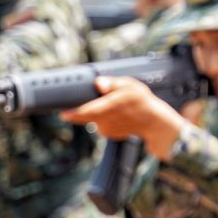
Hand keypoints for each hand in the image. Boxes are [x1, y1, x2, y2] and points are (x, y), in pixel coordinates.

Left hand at [61, 76, 186, 161]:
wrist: (154, 123)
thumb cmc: (143, 101)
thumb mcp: (132, 85)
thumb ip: (114, 83)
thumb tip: (98, 83)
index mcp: (115, 105)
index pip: (90, 111)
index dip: (75, 113)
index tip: (63, 114)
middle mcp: (110, 119)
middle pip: (86, 116)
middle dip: (80, 110)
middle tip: (76, 105)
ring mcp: (109, 129)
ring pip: (92, 119)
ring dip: (95, 112)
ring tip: (111, 106)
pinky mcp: (109, 134)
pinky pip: (99, 124)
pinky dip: (102, 119)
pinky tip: (114, 115)